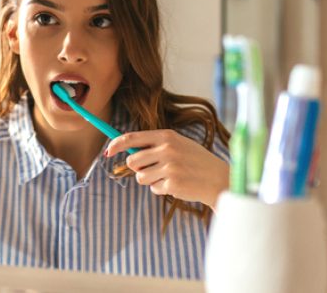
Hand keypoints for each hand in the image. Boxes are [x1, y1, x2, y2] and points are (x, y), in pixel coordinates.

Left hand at [105, 129, 228, 209]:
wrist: (218, 178)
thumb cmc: (196, 161)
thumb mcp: (179, 144)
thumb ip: (156, 145)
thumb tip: (129, 151)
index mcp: (167, 136)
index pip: (133, 137)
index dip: (116, 144)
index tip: (108, 151)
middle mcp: (167, 149)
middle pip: (132, 161)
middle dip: (137, 168)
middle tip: (152, 169)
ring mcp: (169, 167)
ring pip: (141, 177)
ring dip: (150, 180)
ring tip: (168, 177)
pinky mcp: (172, 184)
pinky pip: (154, 189)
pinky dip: (161, 189)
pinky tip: (176, 185)